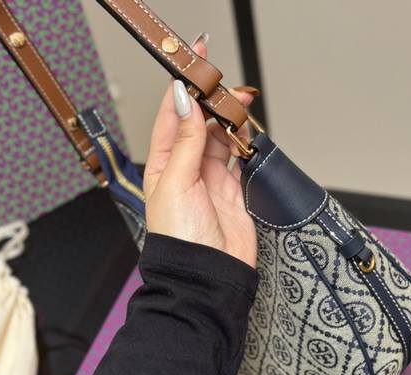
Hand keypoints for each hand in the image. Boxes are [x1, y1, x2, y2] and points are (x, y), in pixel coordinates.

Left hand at [143, 38, 256, 267]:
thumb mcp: (176, 183)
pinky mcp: (233, 190)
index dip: (182, 86)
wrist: (208, 276)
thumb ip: (186, 142)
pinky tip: (248, 133)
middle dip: (213, 100)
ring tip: (243, 105)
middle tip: (229, 84)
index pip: (173, 115)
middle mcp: (185, 168)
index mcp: (163, 163)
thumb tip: (185, 101)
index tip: (194, 61)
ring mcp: (210, 178)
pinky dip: (245, 143)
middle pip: (200, 122)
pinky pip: (239, 158)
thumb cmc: (180, 238)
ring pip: (221, 137)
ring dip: (231, 119)